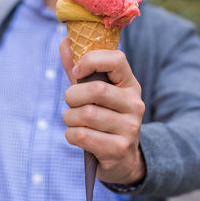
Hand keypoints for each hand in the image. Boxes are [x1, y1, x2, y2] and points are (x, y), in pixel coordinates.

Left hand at [59, 37, 145, 184]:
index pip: (117, 59)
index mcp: (130, 85)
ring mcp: (130, 128)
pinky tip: (77, 136)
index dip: (91, 60)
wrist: (123, 158)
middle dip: (72, 96)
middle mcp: (135, 104)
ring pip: (86, 114)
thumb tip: (64, 42)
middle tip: (71, 103)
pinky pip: (82, 135)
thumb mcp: (95, 93)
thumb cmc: (104, 118)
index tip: (76, 71)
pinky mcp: (118, 148)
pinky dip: (71, 134)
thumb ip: (80, 70)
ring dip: (69, 117)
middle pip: (96, 89)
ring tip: (74, 121)